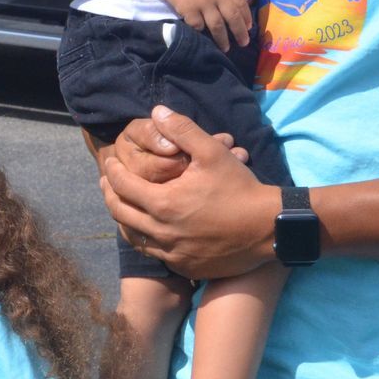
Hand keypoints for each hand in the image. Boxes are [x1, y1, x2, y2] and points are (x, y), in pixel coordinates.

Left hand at [100, 107, 278, 279]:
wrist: (270, 228)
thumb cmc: (240, 187)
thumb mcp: (213, 152)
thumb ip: (182, 129)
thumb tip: (156, 111)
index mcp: (164, 204)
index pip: (121, 186)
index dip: (112, 171)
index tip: (111, 162)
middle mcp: (163, 233)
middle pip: (119, 214)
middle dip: (109, 194)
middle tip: (108, 182)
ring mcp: (173, 254)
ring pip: (133, 238)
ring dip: (123, 219)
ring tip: (122, 203)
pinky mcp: (185, 267)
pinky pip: (154, 254)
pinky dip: (144, 239)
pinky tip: (147, 227)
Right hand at [152, 0, 251, 51]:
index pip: (241, 4)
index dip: (246, 18)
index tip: (249, 28)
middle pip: (233, 17)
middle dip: (240, 32)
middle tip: (244, 44)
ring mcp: (203, 2)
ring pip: (218, 26)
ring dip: (223, 39)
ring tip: (225, 48)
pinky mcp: (189, 9)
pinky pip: (198, 25)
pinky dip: (201, 31)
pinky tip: (202, 37)